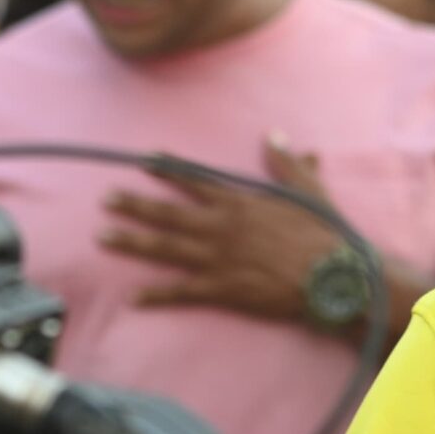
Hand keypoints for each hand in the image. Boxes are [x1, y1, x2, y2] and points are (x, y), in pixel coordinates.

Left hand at [100, 137, 339, 323]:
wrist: (332, 276)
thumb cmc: (323, 233)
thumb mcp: (308, 190)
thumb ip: (286, 162)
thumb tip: (275, 136)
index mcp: (239, 202)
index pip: (195, 180)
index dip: (168, 169)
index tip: (144, 160)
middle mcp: (220, 227)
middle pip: (168, 213)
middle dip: (133, 205)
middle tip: (105, 199)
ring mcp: (217, 259)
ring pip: (164, 248)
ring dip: (131, 242)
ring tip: (102, 237)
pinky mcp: (222, 289)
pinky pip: (182, 292)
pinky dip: (156, 295)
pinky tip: (132, 298)